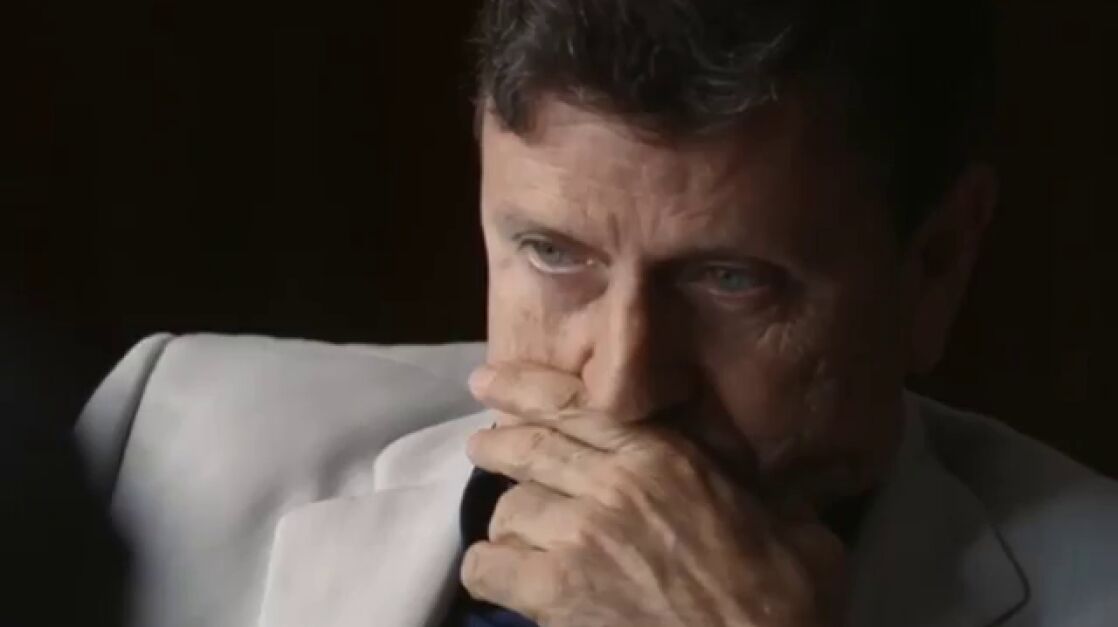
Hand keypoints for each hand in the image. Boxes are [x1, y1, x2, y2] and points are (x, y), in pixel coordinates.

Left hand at [461, 362, 846, 626]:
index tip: (488, 380)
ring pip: (508, 508)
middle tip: (483, 444)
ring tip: (513, 532)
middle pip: (528, 447)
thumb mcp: (790, 523)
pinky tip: (502, 577)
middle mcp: (613, 483)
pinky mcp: (556, 592)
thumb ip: (749, 490)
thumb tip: (754, 477)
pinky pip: (490, 566)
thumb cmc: (786, 599)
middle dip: (498, 442)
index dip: (522, 387)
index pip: (575, 405)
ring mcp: (579, 536)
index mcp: (665, 456)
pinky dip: (491, 570)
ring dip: (510, 520)